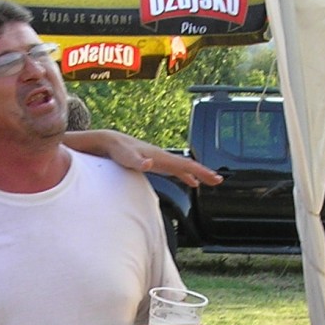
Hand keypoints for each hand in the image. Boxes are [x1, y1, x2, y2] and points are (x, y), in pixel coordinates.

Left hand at [71, 130, 222, 186]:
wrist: (105, 141)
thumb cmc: (114, 149)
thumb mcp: (124, 156)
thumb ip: (136, 161)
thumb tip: (149, 164)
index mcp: (157, 156)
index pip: (183, 164)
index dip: (198, 171)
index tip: (213, 178)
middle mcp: (160, 156)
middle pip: (186, 165)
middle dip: (203, 172)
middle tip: (219, 180)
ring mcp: (158, 159)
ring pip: (182, 168)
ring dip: (197, 174)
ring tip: (211, 181)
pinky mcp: (153, 163)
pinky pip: (174, 170)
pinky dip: (185, 176)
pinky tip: (191, 183)